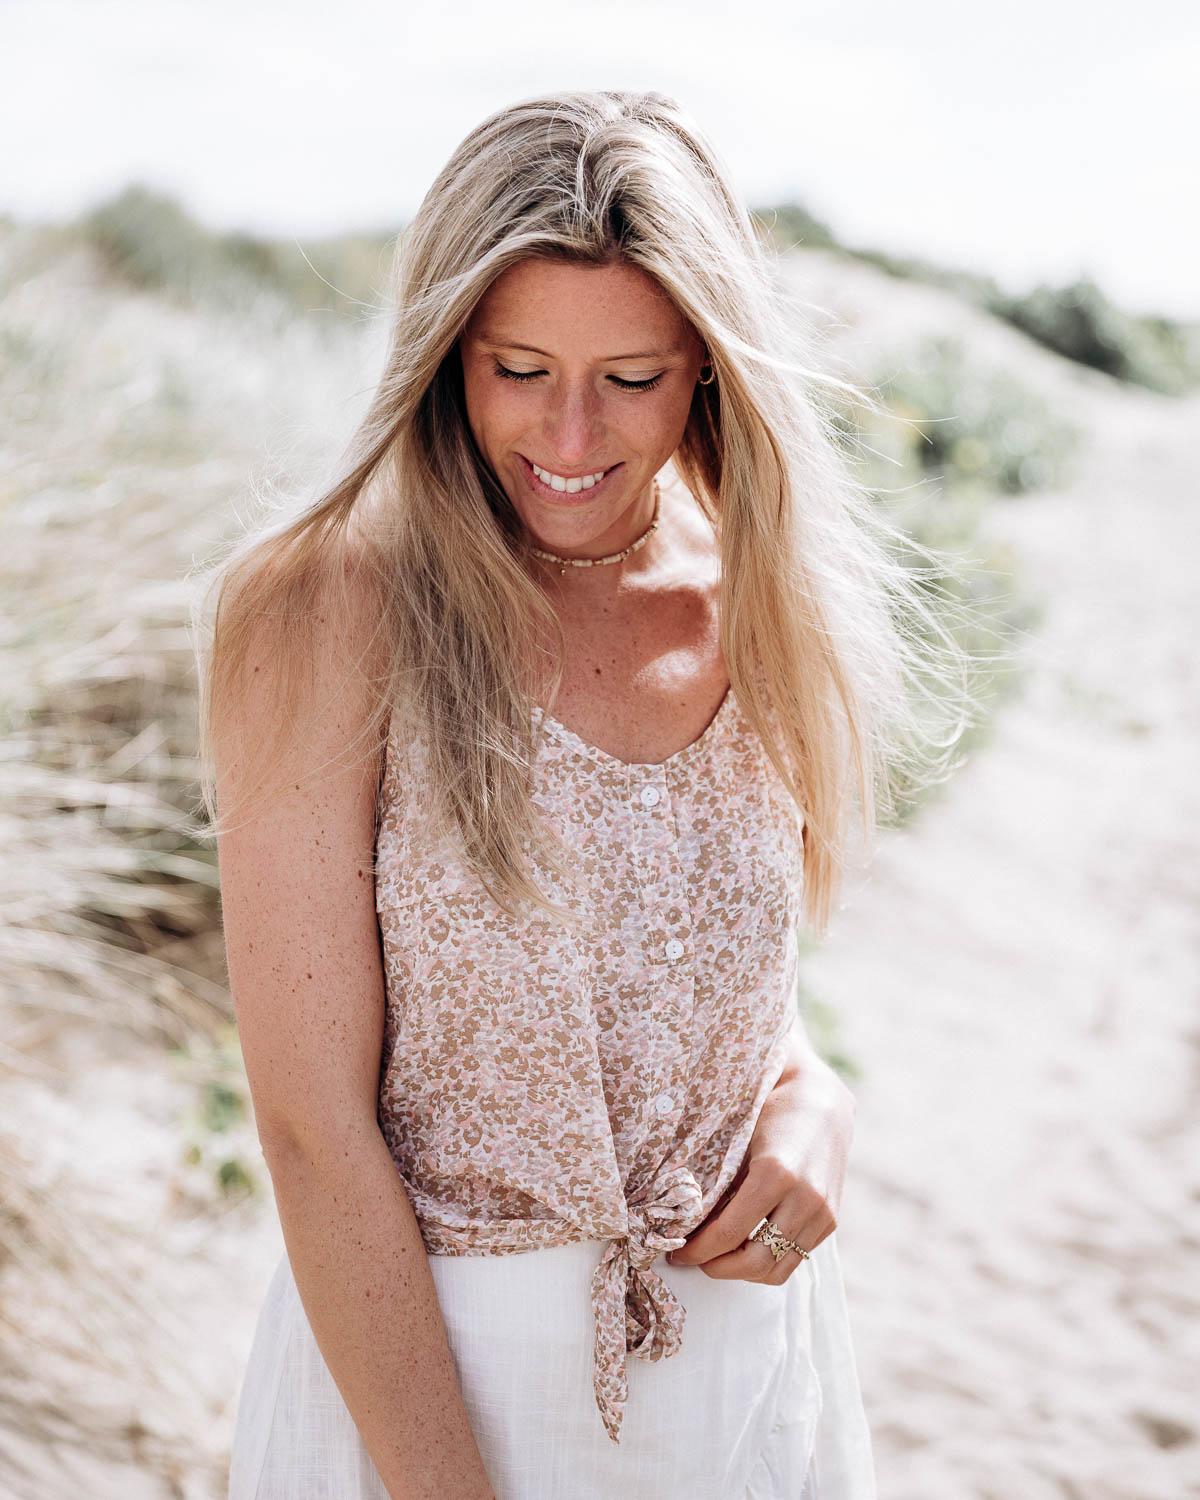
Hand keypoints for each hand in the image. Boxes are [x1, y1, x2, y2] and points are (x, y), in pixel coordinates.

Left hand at [666, 1018, 855, 1284]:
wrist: (821, 1102)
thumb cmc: (768, 1112)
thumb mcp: (737, 1140)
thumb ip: (717, 1182)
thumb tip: (683, 1222)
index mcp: (775, 1174)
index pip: (728, 1233)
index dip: (697, 1250)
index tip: (676, 1253)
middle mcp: (804, 1198)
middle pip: (754, 1262)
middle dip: (717, 1268)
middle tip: (693, 1259)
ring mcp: (822, 1213)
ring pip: (776, 1271)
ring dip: (742, 1273)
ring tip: (718, 1259)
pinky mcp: (830, 1221)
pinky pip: (794, 1259)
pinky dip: (766, 1263)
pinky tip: (745, 1248)